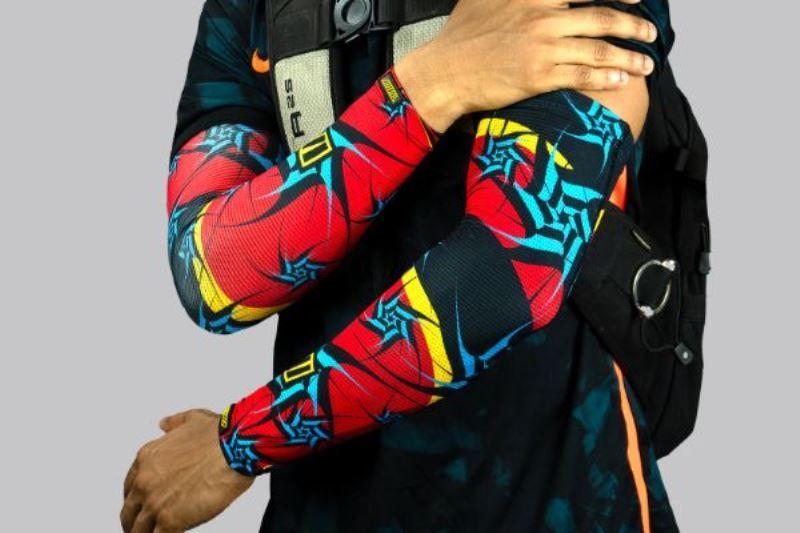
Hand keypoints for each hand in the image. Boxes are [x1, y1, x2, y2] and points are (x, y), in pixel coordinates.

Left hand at [121, 409, 253, 532]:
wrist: (235, 448)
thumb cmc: (220, 435)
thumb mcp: (192, 419)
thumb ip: (174, 423)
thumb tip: (165, 424)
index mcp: (148, 458)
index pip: (129, 486)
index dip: (136, 498)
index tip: (142, 504)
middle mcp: (145, 481)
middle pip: (129, 512)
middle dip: (135, 521)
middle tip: (144, 527)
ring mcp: (155, 502)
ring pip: (138, 530)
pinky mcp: (169, 520)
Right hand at [394, 0, 657, 132]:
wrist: (445, 71)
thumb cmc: (461, 35)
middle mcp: (542, 17)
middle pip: (601, 18)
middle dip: (633, 26)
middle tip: (650, 32)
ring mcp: (542, 47)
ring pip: (598, 50)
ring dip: (628, 57)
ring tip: (645, 64)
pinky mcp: (538, 76)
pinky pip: (581, 76)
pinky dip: (605, 78)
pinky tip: (621, 81)